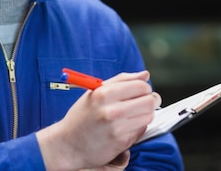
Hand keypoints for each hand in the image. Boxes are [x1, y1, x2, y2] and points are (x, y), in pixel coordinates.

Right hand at [37, 71, 160, 170]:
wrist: (68, 144)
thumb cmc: (82, 116)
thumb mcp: (96, 91)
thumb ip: (122, 80)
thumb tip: (145, 75)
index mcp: (104, 94)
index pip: (140, 86)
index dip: (145, 88)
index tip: (142, 90)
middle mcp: (111, 111)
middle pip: (149, 102)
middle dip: (151, 100)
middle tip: (146, 101)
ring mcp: (117, 129)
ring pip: (148, 116)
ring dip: (145, 114)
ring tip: (134, 114)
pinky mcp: (121, 143)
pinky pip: (141, 130)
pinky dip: (138, 127)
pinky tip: (126, 126)